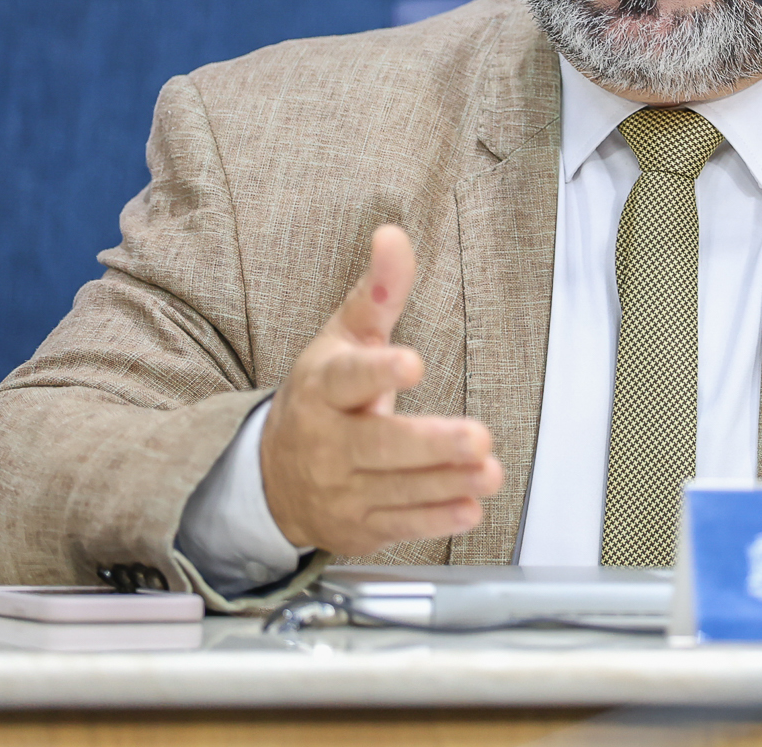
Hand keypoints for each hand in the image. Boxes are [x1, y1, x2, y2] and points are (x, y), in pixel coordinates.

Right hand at [260, 224, 503, 553]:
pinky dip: (435, 519)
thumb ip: (376, 292)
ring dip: (447, 482)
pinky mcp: (358, 526)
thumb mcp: (344, 339)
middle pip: (379, 444)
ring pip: (396, 488)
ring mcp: (340, 488)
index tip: (411, 362)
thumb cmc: (323, 398)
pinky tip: (468, 508)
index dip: (377, 371)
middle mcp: (327, 441)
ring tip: (489, 471)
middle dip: (430, 443)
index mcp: (322, 387)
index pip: (347, 378)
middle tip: (477, 436)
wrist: (273, 478)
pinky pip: (399, 524)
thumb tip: (394, 235)